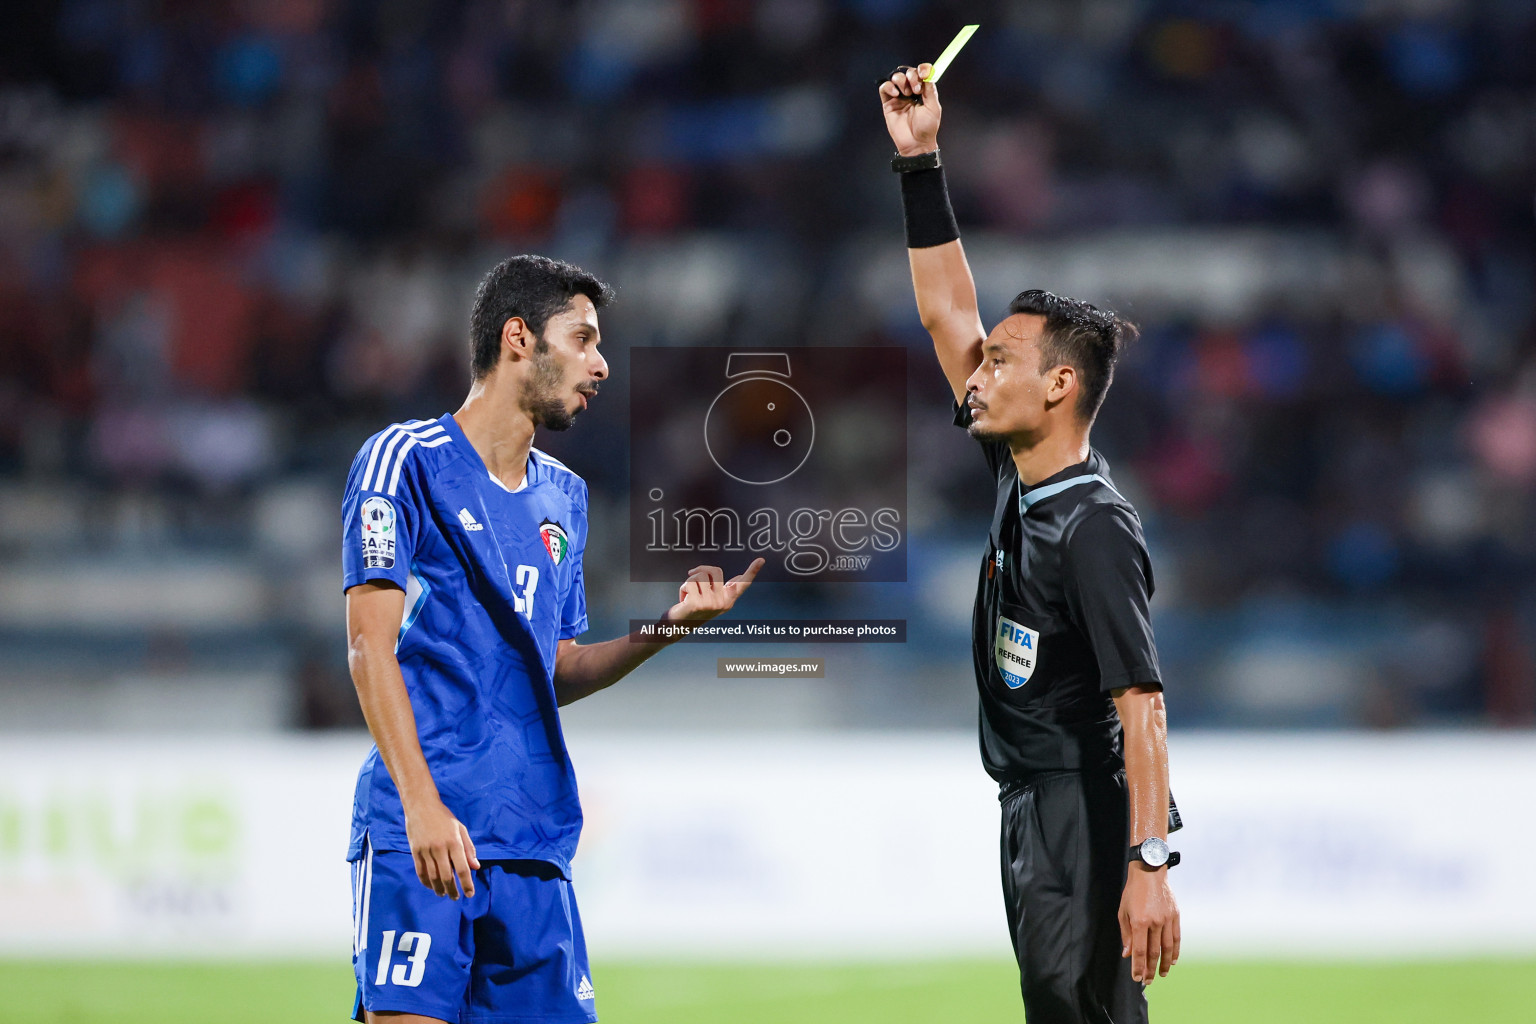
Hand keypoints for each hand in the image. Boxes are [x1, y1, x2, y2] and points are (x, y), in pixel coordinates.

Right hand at [402, 796, 479, 898]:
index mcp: (454, 842)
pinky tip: (432, 887)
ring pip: (433, 876)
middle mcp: (440, 848)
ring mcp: (426, 850)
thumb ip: (469, 849)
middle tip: (456, 898)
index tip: (470, 894)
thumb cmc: (444, 817)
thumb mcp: (460, 829)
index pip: (462, 868)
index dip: (467, 884)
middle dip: (452, 890)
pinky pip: (420, 871)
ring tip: (444, 894)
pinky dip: (426, 882)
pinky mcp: (415, 851)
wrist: (421, 805)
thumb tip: (476, 867)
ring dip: (439, 889)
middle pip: (447, 876)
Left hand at [664, 558, 764, 624]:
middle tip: (692, 579)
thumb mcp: (712, 599)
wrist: (677, 628)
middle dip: (701, 570)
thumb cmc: (694, 610)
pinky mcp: (696, 605)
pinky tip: (683, 600)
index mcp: (728, 600)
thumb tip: (738, 578)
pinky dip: (682, 589)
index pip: (742, 584)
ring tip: (689, 595)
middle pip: (714, 570)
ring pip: (699, 575)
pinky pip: (689, 583)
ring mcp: (710, 605)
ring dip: (689, 582)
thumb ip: (725, 590)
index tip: (761, 559)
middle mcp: (723, 603)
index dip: (752, 571)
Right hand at [880, 63, 941, 156]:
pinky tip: (895, 94)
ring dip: (901, 81)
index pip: (921, 73)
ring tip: (906, 94)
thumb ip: (930, 90)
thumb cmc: (927, 128)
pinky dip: (889, 86)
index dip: (922, 69)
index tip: (924, 73)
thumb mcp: (934, 107)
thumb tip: (928, 74)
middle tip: (915, 89)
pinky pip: (884, 88)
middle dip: (911, 76)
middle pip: (908, 72)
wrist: (916, 143)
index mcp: (923, 91)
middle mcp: (910, 91)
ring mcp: (898, 97)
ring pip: (896, 77)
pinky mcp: (888, 103)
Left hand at [1120, 863, 1180, 984]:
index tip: (1137, 978)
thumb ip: (1125, 934)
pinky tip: (1173, 961)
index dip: (1138, 966)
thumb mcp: (1123, 911)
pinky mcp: (1175, 915)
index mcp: (1139, 922)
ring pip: (1167, 948)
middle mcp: (1154, 922)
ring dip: (1165, 964)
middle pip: (1153, 952)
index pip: (1139, 950)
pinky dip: (1175, 951)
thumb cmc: (1132, 892)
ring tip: (1162, 974)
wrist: (1150, 871)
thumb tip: (1127, 954)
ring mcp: (1167, 919)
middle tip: (1148, 981)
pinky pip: (1176, 938)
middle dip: (1150, 969)